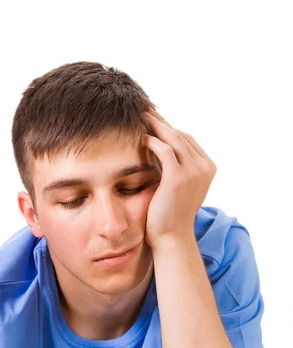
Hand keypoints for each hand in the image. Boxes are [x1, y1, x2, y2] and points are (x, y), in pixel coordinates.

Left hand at [142, 107, 216, 248]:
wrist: (171, 237)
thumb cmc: (169, 214)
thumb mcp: (177, 185)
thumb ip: (174, 166)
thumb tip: (158, 146)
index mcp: (207, 167)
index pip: (187, 139)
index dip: (169, 128)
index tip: (153, 119)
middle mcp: (204, 167)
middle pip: (180, 135)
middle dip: (161, 122)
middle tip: (144, 110)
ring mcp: (193, 171)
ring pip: (173, 138)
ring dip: (155, 125)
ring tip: (140, 117)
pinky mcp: (178, 177)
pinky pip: (164, 150)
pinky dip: (152, 141)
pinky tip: (141, 138)